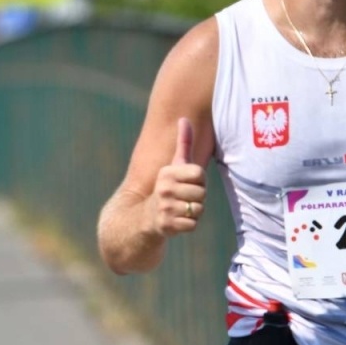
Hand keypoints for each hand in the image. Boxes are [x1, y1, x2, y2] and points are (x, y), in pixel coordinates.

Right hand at [151, 117, 206, 235]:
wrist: (143, 218)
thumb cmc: (167, 188)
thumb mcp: (173, 166)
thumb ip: (183, 143)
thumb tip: (184, 118)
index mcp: (167, 172)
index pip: (200, 173)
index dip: (199, 180)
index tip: (187, 183)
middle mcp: (164, 189)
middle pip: (202, 193)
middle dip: (197, 198)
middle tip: (183, 199)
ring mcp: (165, 208)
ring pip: (199, 210)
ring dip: (193, 212)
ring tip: (180, 210)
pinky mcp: (166, 225)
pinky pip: (193, 225)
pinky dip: (188, 225)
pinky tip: (177, 220)